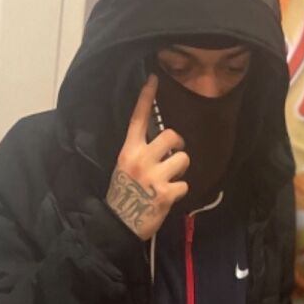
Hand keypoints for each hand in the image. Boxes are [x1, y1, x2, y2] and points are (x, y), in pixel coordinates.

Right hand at [106, 76, 188, 239]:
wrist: (118, 224)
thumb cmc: (124, 196)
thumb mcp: (124, 168)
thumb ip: (139, 152)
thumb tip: (160, 143)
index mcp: (128, 151)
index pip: (138, 118)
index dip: (146, 98)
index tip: (154, 79)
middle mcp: (141, 159)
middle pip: (172, 136)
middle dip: (178, 145)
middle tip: (175, 155)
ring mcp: (153, 176)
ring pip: (183, 159)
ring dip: (181, 170)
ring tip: (170, 180)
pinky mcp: (165, 194)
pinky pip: (185, 185)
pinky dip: (180, 192)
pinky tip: (169, 197)